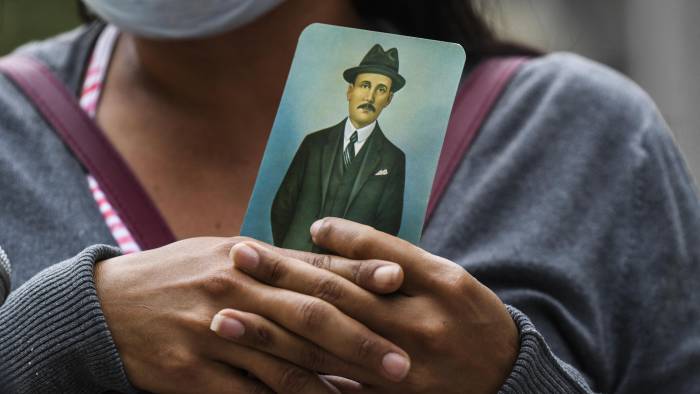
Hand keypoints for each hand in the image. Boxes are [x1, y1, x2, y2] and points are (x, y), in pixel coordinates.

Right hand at [95, 236, 408, 392]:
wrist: (108, 305)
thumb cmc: (179, 275)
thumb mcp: (223, 255)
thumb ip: (277, 262)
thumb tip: (334, 265)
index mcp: (245, 258)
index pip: (313, 266)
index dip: (360, 272)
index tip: (401, 281)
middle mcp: (234, 291)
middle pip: (309, 315)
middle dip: (361, 338)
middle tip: (402, 359)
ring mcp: (213, 333)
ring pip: (286, 360)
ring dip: (333, 379)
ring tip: (373, 392)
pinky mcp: (192, 373)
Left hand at [214, 219, 517, 392]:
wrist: (507, 378)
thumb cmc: (471, 315)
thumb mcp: (446, 274)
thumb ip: (388, 253)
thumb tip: (323, 231)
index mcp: (438, 284)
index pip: (371, 256)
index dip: (318, 244)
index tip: (278, 233)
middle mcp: (418, 326)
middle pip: (338, 299)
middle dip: (282, 279)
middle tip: (236, 261)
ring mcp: (403, 369)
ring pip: (327, 347)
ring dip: (272, 332)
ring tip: (227, 317)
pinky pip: (338, 391)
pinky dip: (298, 381)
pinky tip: (259, 372)